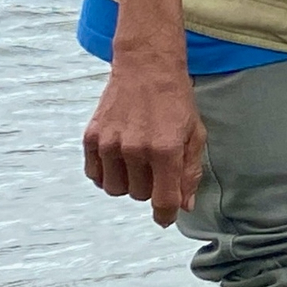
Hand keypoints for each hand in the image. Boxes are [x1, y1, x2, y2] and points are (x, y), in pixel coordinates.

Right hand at [83, 55, 205, 226]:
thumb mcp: (195, 133)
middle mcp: (134, 149)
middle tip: (158, 165)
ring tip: (139, 160)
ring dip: (128, 182)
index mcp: (165, 149)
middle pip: (138, 195)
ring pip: (115, 189)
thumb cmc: (176, 101)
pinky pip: (95, 175)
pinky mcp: (91, 138)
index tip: (166, 217)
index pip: (163, 199)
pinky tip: (120, 158)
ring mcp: (109, 144)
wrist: (147, 69)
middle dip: (151, 187)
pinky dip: (107, 174)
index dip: (166, 214)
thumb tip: (184, 205)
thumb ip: (190, 171)